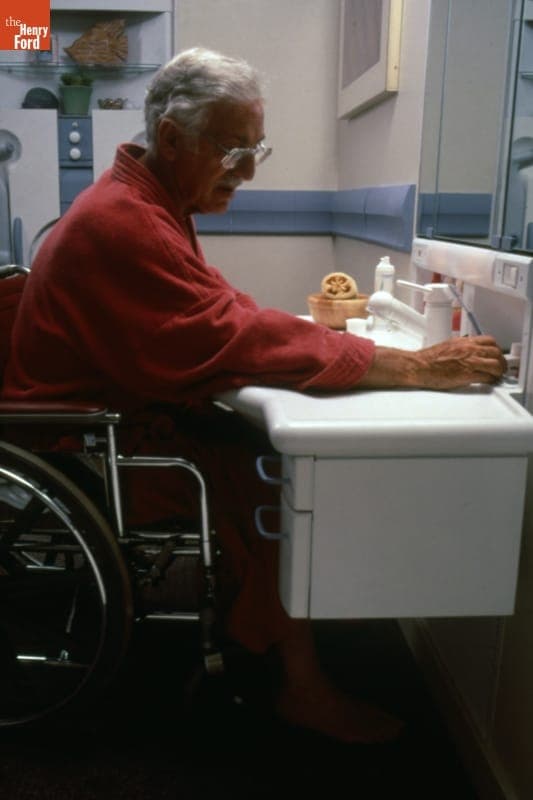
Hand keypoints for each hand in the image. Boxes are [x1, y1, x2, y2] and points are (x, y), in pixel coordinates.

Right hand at [357, 335, 506, 389]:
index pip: (489, 340)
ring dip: (499, 371)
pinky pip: (487, 376)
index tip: (495, 355)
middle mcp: (469, 349)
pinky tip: (489, 382)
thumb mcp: (446, 347)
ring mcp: (469, 361)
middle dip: (500, 360)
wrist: (418, 366)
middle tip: (500, 367)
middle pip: (495, 351)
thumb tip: (465, 354)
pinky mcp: (468, 374)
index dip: (495, 349)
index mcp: (463, 341)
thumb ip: (459, 349)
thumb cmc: (427, 360)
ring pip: (496, 364)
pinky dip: (491, 380)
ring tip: (497, 376)